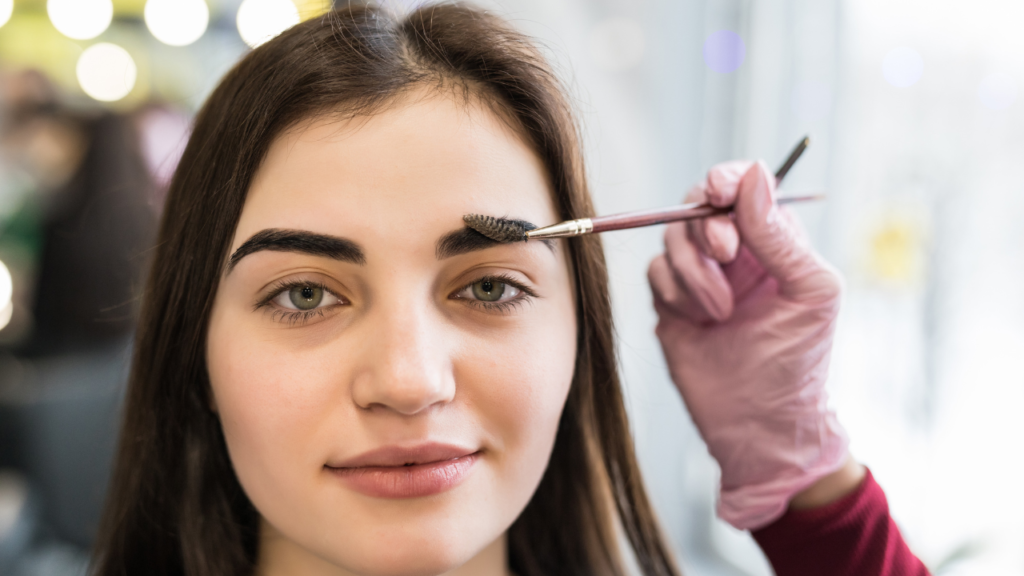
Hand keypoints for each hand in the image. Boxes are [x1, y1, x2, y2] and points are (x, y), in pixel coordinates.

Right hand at [647, 160, 848, 529]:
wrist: (758, 425)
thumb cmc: (798, 363)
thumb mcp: (809, 292)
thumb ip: (780, 235)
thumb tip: (756, 174)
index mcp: (774, 242)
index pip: (744, 188)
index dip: (726, 181)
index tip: (719, 191)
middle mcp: (734, 253)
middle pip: (698, 206)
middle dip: (706, 228)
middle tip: (726, 255)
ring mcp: (699, 277)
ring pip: (672, 239)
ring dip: (694, 271)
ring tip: (721, 312)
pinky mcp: (670, 303)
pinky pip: (654, 272)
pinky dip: (673, 291)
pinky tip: (699, 320)